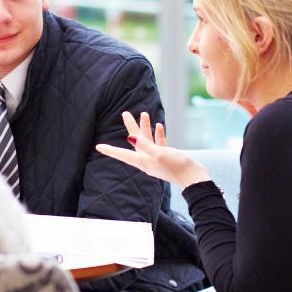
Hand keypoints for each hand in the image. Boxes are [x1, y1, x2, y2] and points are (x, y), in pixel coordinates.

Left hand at [96, 111, 210, 187]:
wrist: (193, 177)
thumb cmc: (176, 167)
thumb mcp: (158, 154)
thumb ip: (145, 145)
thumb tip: (130, 137)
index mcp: (142, 161)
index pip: (122, 154)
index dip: (110, 150)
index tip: (99, 147)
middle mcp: (147, 160)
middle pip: (135, 141)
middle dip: (130, 127)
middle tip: (124, 113)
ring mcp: (157, 159)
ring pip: (148, 140)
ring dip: (145, 127)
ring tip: (144, 113)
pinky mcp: (167, 157)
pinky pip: (159, 144)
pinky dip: (158, 134)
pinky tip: (159, 126)